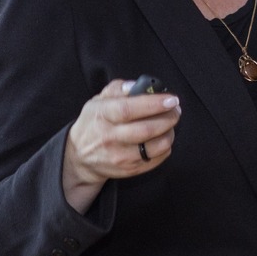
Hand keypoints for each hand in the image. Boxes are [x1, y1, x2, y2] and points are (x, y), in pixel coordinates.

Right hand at [61, 80, 181, 213]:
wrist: (80, 156)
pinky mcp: (130, 170)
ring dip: (170, 132)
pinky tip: (162, 137)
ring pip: (156, 146)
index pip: (128, 109)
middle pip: (146, 130)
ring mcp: (120, 157)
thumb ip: (117, 89)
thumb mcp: (97, 101)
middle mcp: (110, 138)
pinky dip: (165, 147)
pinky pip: (157, 159)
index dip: (153, 104)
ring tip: (169, 123)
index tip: (171, 99)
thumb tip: (136, 85)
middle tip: (176, 110)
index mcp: (102, 116)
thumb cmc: (94, 123)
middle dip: (168, 118)